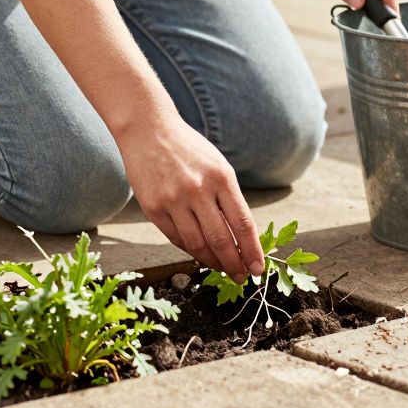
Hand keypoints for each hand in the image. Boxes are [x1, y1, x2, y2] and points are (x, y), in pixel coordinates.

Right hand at [117, 114, 263, 281]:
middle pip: (221, 240)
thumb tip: (242, 238)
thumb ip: (229, 198)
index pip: (242, 223)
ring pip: (197, 244)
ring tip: (222, 269)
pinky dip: (190, 250)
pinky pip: (176, 238)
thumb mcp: (218, 166)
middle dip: (234, 264)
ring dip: (213, 262)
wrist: (149, 130)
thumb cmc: (189, 150)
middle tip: (241, 277)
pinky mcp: (153, 207)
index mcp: (221, 177)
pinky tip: (200, 254)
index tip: (259, 269)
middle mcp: (198, 189)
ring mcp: (173, 200)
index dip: (252, 251)